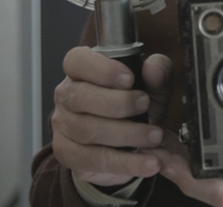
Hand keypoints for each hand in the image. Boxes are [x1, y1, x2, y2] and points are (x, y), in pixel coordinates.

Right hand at [51, 49, 172, 186]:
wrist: (130, 143)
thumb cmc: (135, 106)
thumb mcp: (153, 86)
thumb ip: (158, 73)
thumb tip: (153, 67)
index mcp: (81, 71)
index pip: (77, 61)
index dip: (102, 69)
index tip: (129, 79)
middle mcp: (67, 96)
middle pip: (80, 96)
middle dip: (118, 103)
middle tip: (145, 105)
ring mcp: (64, 126)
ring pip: (88, 130)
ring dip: (127, 134)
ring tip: (154, 136)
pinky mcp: (69, 155)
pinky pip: (94, 160)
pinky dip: (126, 162)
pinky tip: (148, 162)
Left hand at [145, 69, 222, 206]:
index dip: (200, 180)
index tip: (178, 162)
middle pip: (208, 190)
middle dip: (177, 170)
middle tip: (152, 145)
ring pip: (204, 188)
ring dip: (176, 167)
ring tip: (154, 141)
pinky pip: (209, 183)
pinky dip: (187, 167)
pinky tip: (170, 148)